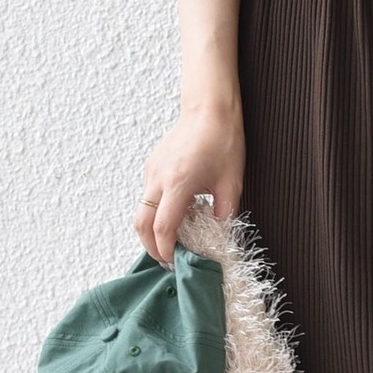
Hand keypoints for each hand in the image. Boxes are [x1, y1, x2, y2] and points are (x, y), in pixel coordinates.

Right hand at [136, 99, 243, 267]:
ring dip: (152, 231)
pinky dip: (155, 213)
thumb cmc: (223, 141)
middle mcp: (158, 178)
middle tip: (168, 261)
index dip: (166, 251)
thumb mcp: (231, 184)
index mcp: (179, 183)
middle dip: (150, 247)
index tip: (175, 263)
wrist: (209, 108)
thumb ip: (224, 215)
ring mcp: (151, 171)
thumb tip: (220, 238)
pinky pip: (147, 197)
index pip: (163, 228)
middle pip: (141, 224)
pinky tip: (175, 217)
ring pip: (141, 211)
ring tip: (173, 242)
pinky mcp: (152, 166)